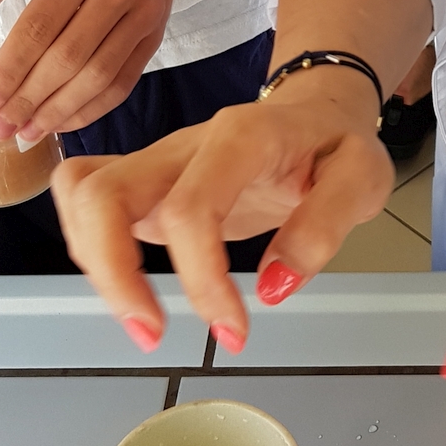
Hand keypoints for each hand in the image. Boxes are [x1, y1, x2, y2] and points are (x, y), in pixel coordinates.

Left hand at [0, 0, 211, 143]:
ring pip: (99, 75)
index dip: (9, 69)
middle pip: (69, 57)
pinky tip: (63, 122)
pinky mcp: (156, 34)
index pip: (39, 26)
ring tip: (26, 133)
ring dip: (59, 111)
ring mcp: (143, 13)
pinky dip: (91, 109)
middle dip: (29, 99)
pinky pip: (123, 82)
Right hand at [50, 67, 394, 350]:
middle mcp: (184, 145)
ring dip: (96, 266)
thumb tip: (275, 286)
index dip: (201, 278)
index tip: (233, 330)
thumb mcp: (362, 178)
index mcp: (240, 138)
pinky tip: (128, 287)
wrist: (317, 111)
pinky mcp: (145, 181)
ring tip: (143, 321)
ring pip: (83, 195)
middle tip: (152, 334)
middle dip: (112, 275)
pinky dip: (91, 248)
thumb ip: (325, 227)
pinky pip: (87, 200)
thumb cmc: (336, 145)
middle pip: (103, 193)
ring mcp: (158, 161)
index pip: (190, 208)